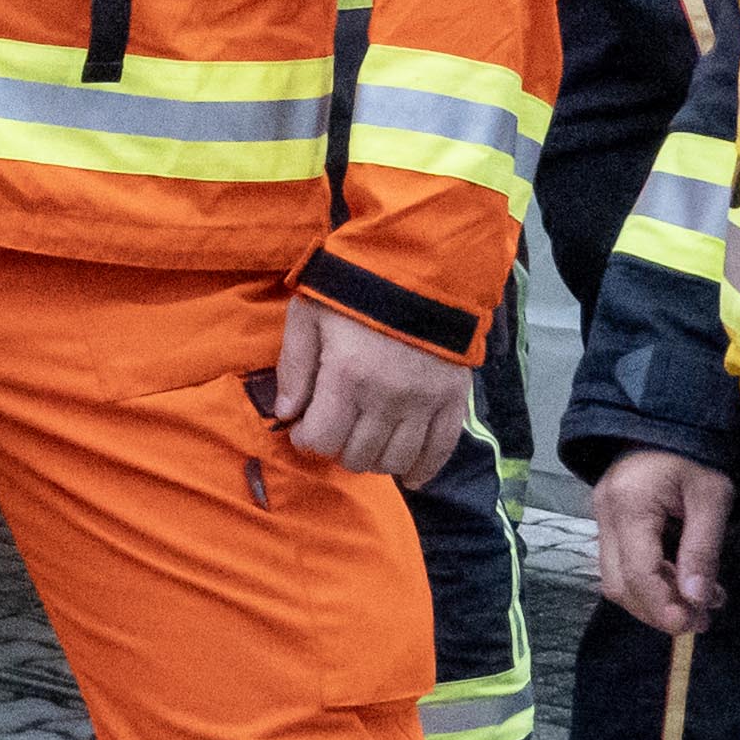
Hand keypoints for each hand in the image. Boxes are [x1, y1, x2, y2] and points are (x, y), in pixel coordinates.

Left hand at [260, 295, 471, 482]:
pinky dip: (422, 469)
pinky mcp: (453, 400)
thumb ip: (294, 367)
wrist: (424, 264)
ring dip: (374, 459)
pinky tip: (409, 475)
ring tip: (366, 440)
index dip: (307, 439)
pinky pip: (440, 451)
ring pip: (394, 460)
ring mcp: (424, 402)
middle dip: (338, 448)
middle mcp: (387, 397)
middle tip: (337, 428)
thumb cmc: (357, 287)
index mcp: (348, 375)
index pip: (322, 440)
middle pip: (357, 456)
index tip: (306, 427)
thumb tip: (286, 414)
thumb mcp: (309, 315)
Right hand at [590, 451, 734, 631]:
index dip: (662, 606)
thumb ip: (703, 549)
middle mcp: (604, 516)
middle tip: (700, 620)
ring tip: (697, 605)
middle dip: (657, 611)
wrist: (664, 419)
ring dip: (653, 600)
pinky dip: (648, 582)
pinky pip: (620, 565)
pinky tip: (680, 583)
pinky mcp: (607, 522)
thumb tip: (696, 600)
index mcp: (629, 506)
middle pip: (618, 584)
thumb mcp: (711, 497)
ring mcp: (600, 519)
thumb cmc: (693, 454)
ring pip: (615, 580)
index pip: (637, 573)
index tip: (694, 624)